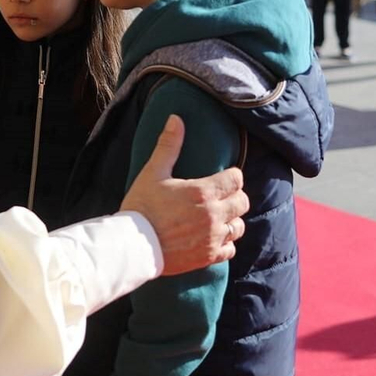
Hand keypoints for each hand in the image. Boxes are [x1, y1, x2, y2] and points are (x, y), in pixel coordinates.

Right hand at [119, 116, 248, 275]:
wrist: (133, 247)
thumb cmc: (142, 207)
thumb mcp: (153, 173)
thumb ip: (169, 146)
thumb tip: (176, 119)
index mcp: (203, 192)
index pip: (236, 179)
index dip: (231, 176)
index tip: (222, 177)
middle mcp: (213, 215)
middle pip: (242, 202)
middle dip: (235, 196)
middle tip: (220, 196)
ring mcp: (212, 238)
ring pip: (239, 226)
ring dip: (232, 220)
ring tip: (218, 217)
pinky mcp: (208, 257)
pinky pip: (230, 249)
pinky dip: (225, 243)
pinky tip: (213, 237)